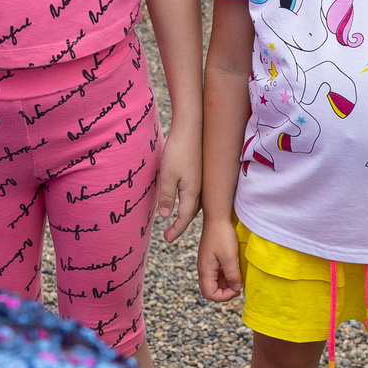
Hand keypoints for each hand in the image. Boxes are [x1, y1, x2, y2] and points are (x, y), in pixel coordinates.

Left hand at [154, 121, 201, 244]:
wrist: (191, 128)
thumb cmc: (178, 150)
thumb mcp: (167, 175)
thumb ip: (166, 196)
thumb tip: (166, 215)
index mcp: (192, 192)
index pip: (185, 217)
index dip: (176, 229)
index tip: (167, 239)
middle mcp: (200, 189)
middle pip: (191, 213)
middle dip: (180, 225)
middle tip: (169, 235)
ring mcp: (202, 180)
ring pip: (195, 204)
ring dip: (186, 214)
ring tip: (177, 222)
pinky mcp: (200, 173)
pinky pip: (196, 194)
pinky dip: (190, 202)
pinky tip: (185, 199)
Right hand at [197, 216, 243, 302]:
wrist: (217, 218)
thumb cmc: (222, 235)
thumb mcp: (230, 257)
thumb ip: (232, 275)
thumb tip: (236, 288)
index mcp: (205, 270)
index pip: (210, 294)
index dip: (224, 296)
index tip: (237, 289)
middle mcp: (203, 269)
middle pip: (209, 291)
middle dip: (223, 293)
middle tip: (237, 288)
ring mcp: (206, 264)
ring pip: (213, 283)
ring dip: (225, 285)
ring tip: (237, 279)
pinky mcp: (210, 259)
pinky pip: (215, 274)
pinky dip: (224, 277)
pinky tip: (233, 271)